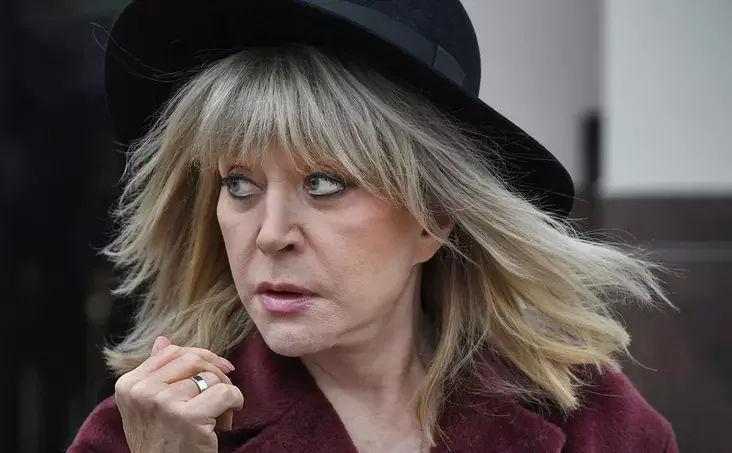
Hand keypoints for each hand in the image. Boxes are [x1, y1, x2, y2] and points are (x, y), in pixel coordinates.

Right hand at [114, 336, 243, 452]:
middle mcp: (142, 391)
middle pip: (193, 359)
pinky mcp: (188, 417)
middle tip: (222, 394)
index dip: (201, 357)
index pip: (171, 352)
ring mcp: (163, 403)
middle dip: (216, 373)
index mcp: (128, 384)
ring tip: (216, 419)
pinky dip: (235, 404)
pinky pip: (226, 393)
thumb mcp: (148, 407)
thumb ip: (155, 373)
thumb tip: (162, 340)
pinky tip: (226, 422)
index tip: (219, 368)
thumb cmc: (161, 444)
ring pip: (212, 378)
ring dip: (223, 396)